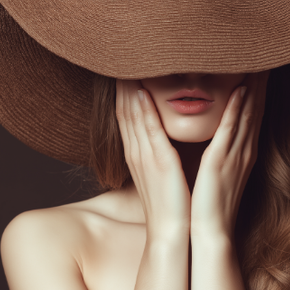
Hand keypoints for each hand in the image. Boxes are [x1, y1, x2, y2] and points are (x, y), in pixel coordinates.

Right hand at [116, 80, 189, 239]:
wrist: (172, 233)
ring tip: (125, 64)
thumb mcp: (162, 174)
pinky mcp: (159, 163)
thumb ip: (159, 154)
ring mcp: (146, 157)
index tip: (122, 69)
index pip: (126, 116)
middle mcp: (137, 153)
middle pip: (124, 111)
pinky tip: (140, 92)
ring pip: (132, 116)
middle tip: (117, 56)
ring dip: (129, 89)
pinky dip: (143, 111)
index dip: (122, 91)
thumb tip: (162, 141)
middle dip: (120, 84)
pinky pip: (149, 131)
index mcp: (139, 155)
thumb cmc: (172, 204)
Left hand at [190, 73, 266, 243]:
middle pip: (256, 108)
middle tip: (266, 54)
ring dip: (254, 86)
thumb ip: (219, 153)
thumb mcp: (217, 174)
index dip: (257, 89)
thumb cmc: (208, 206)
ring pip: (247, 113)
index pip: (251, 114)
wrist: (208, 234)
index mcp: (240, 153)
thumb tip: (216, 140)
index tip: (259, 66)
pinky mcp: (221, 162)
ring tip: (259, 61)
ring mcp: (235, 156)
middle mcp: (243, 151)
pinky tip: (241, 90)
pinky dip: (237, 109)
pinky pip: (231, 130)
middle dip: (261, 81)